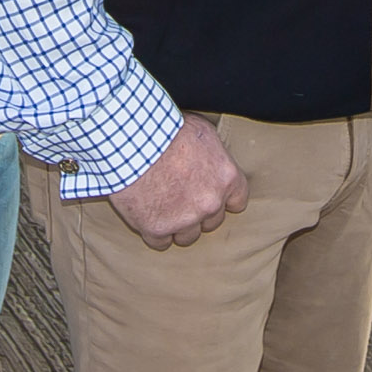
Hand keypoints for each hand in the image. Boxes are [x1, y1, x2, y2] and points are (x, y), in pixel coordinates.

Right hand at [111, 114, 248, 248]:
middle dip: (198, 212)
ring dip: (177, 226)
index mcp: (226, 178)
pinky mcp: (158, 229)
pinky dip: (153, 232)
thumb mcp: (202, 132)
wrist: (134, 140)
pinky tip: (145, 216)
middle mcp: (210, 203)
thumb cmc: (166, 129)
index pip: (237, 201)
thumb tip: (211, 159)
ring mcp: (185, 219)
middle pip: (212, 222)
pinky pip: (160, 242)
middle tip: (179, 197)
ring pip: (188, 236)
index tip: (211, 197)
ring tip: (161, 208)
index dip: (223, 200)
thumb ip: (212, 154)